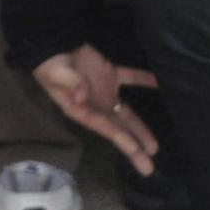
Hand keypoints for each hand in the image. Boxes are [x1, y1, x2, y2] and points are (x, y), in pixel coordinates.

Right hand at [33, 43, 159, 175]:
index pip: (103, 126)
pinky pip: (131, 79)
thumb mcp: (56, 74)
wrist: (53, 43)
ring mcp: (104, 92)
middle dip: (133, 146)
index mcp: (79, 109)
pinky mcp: (110, 75)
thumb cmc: (49, 63)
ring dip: (140, 128)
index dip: (120, 138)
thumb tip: (83, 95)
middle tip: (149, 166)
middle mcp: (94, 106)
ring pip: (126, 113)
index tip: (135, 151)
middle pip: (117, 128)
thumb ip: (71, 82)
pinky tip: (160, 83)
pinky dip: (146, 80)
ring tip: (154, 147)